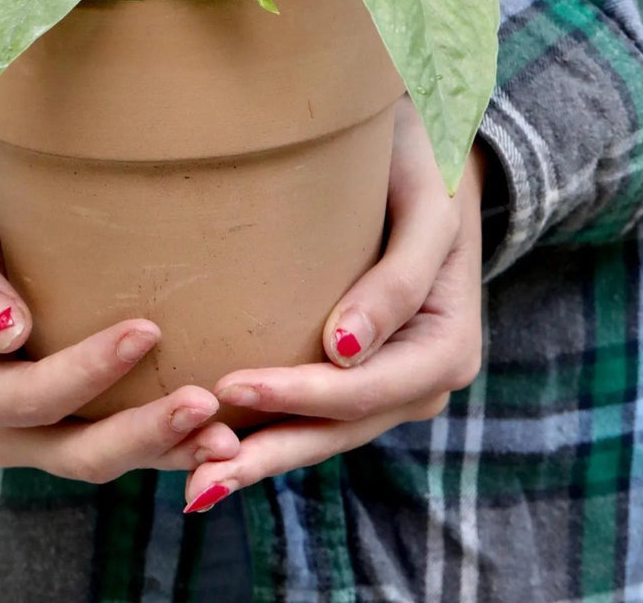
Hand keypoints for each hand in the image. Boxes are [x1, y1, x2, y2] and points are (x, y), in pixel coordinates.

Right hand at [0, 200, 239, 481]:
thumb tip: (8, 327)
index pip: (32, 396)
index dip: (88, 372)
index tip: (148, 330)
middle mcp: (2, 432)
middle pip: (77, 452)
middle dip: (143, 432)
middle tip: (204, 403)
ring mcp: (42, 441)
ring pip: (109, 462)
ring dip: (169, 452)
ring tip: (227, 438)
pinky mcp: (78, 432)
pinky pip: (127, 451)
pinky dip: (172, 449)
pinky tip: (220, 437)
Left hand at [180, 96, 483, 512]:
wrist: (428, 157)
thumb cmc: (425, 172)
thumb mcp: (427, 214)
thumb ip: (397, 281)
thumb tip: (343, 349)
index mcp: (447, 349)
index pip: (363, 390)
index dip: (298, 396)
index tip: (230, 384)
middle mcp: (421, 380)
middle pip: (339, 430)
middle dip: (270, 456)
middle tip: (196, 483)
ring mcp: (392, 382)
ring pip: (325, 433)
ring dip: (264, 458)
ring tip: (196, 486)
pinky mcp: (361, 371)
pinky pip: (318, 412)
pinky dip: (273, 429)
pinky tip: (219, 445)